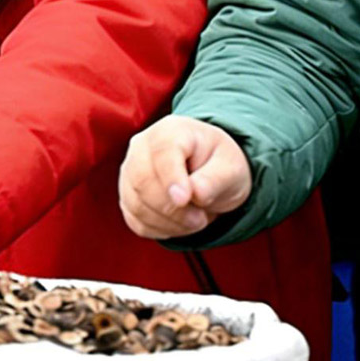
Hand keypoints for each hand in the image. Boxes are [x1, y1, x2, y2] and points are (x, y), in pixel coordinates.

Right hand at [119, 116, 251, 240]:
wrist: (209, 172)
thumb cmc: (219, 164)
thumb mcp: (231, 168)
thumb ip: (214, 180)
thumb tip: (195, 193)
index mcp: (171, 131)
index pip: (162, 153)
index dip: (171, 178)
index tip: (185, 200)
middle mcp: (142, 147)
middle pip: (142, 181)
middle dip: (171, 208)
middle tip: (200, 219)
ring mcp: (130, 171)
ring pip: (136, 204)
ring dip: (168, 222)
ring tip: (195, 220)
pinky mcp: (128, 196)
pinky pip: (135, 220)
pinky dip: (159, 230)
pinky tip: (179, 224)